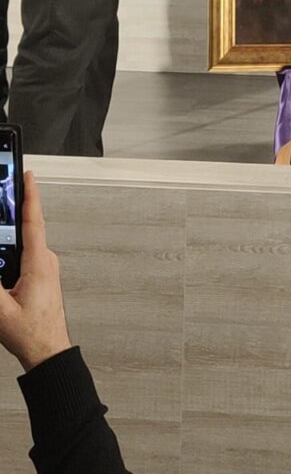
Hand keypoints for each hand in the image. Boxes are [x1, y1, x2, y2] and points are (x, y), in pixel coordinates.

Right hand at [0, 173, 71, 373]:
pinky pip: (25, 256)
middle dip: (11, 215)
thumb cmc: (32, 333)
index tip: (28, 175)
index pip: (33, 221)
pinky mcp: (42, 276)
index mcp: (39, 264)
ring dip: (9, 240)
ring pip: (24, 244)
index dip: (30, 195)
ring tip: (0, 241)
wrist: (49, 352)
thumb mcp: (1, 311)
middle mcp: (46, 262)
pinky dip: (12, 253)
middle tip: (2, 198)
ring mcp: (46, 268)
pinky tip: (1, 264)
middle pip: (26, 230)